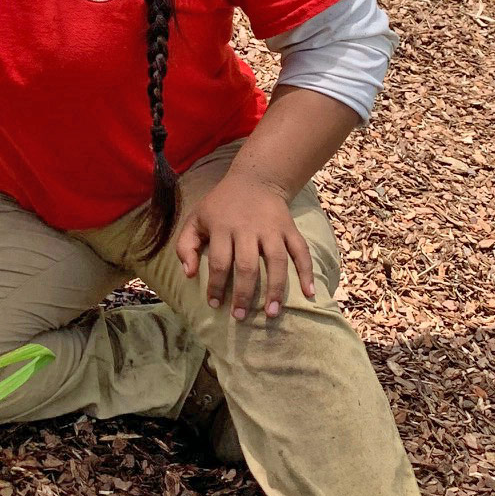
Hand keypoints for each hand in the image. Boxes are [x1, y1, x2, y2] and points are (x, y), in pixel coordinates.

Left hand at [175, 169, 314, 321]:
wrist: (255, 179)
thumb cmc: (221, 205)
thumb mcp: (196, 218)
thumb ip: (185, 245)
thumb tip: (189, 275)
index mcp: (223, 227)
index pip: (218, 262)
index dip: (216, 285)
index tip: (214, 305)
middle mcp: (248, 228)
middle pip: (247, 266)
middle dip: (244, 294)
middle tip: (240, 317)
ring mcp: (272, 229)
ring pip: (276, 261)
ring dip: (275, 289)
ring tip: (272, 313)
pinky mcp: (290, 228)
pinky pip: (301, 251)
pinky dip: (306, 272)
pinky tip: (309, 293)